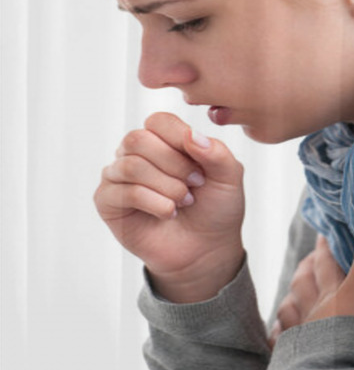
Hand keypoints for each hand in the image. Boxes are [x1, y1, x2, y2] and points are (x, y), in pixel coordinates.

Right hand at [94, 111, 245, 300]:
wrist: (207, 248)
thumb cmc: (216, 208)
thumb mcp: (230, 177)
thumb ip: (217, 152)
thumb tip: (192, 135)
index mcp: (164, 139)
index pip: (159, 121)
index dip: (181, 140)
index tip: (201, 167)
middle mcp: (136, 153)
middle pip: (138, 139)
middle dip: (174, 165)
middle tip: (194, 186)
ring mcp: (118, 176)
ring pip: (131, 165)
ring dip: (166, 187)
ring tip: (184, 202)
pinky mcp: (107, 201)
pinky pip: (124, 192)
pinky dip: (155, 203)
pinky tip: (169, 213)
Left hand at [268, 236, 353, 349]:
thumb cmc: (352, 331)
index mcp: (331, 293)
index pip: (326, 263)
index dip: (325, 248)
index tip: (324, 235)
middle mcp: (312, 309)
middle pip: (304, 282)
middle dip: (307, 267)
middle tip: (310, 259)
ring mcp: (300, 332)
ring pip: (289, 308)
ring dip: (292, 297)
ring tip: (294, 294)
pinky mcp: (291, 356)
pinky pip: (281, 340)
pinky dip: (280, 332)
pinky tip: (280, 331)